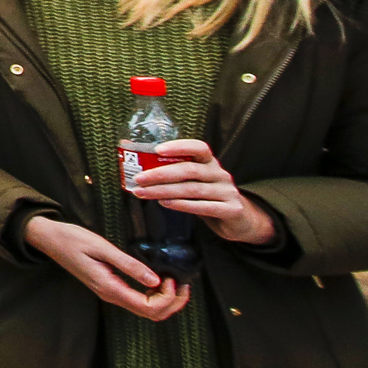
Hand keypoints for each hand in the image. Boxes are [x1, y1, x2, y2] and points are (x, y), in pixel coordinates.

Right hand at [23, 215, 192, 320]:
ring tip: (175, 281)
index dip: (167, 298)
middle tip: (183, 283)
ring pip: (146, 310)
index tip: (173, 278)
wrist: (49, 239)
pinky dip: (155, 295)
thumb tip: (155, 279)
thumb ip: (128, 264)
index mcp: (110, 288)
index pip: (148, 307)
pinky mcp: (110, 287)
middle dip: (173, 304)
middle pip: (151, 314)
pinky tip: (159, 280)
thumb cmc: (72, 239)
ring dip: (166, 301)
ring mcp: (111, 293)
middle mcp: (112, 296)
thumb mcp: (101, 247)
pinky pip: (139, 300)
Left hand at [129, 140, 279, 245]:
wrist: (239, 220)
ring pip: (192, 189)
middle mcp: (220, 174)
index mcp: (209, 162)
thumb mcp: (192, 181)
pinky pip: (204, 206)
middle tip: (138, 178)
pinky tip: (165, 203)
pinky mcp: (232, 209)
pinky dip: (182, 205)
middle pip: (189, 170)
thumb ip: (168, 169)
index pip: (198, 147)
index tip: (157, 149)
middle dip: (160, 174)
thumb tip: (128, 149)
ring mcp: (227, 191)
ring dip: (164, 191)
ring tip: (144, 193)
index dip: (179, 147)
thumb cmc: (207, 196)